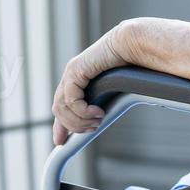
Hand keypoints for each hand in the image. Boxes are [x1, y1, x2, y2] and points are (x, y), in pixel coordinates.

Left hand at [51, 25, 129, 144]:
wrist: (131, 47)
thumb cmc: (128, 67)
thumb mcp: (111, 93)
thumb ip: (102, 105)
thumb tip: (101, 121)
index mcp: (76, 82)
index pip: (61, 108)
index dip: (59, 127)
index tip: (60, 143)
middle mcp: (70, 78)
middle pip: (59, 111)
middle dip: (74, 126)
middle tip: (93, 129)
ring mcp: (70, 74)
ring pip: (61, 108)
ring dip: (79, 121)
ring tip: (97, 121)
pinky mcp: (74, 71)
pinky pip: (71, 100)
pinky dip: (83, 111)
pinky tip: (97, 112)